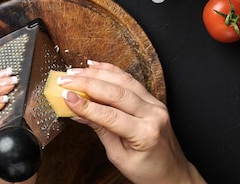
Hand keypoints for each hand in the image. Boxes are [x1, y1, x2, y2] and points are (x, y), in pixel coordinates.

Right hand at [58, 61, 206, 183]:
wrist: (173, 172)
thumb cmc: (148, 171)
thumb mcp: (119, 156)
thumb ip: (100, 130)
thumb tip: (78, 113)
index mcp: (145, 133)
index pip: (110, 115)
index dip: (85, 105)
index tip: (66, 96)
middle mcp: (153, 114)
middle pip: (116, 92)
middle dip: (87, 84)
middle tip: (65, 80)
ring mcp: (155, 103)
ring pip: (123, 80)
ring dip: (97, 74)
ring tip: (75, 72)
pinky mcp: (153, 98)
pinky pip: (130, 80)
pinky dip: (111, 71)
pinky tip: (94, 66)